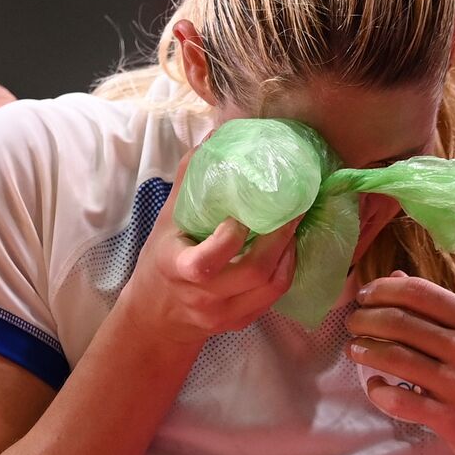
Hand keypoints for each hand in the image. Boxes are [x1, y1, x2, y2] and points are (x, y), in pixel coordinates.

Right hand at [115, 148, 300, 348]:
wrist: (157, 316)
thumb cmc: (163, 259)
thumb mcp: (167, 219)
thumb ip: (191, 178)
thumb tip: (217, 133)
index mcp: (177, 268)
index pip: (205, 264)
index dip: (229, 241)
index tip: (242, 215)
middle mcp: (202, 297)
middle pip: (253, 274)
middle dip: (280, 239)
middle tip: (295, 207)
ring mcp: (224, 313)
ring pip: (271, 288)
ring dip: (290, 254)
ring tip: (297, 224)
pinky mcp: (241, 322)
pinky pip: (274, 298)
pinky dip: (287, 270)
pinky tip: (289, 248)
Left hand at [345, 271, 454, 454]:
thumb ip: (437, 309)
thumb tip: (395, 277)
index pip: (419, 292)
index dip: (382, 290)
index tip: (363, 296)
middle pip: (400, 321)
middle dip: (366, 319)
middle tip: (352, 324)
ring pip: (396, 357)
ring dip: (366, 350)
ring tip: (354, 350)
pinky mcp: (451, 418)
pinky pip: (400, 401)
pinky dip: (379, 392)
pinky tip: (375, 387)